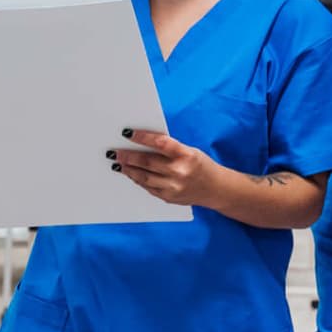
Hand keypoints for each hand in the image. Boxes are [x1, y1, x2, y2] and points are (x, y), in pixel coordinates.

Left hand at [112, 129, 232, 207]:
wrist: (216, 189)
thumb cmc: (201, 165)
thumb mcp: (190, 151)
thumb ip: (169, 149)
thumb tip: (143, 144)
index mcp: (186, 155)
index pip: (160, 143)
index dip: (142, 137)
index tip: (128, 133)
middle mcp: (179, 172)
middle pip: (148, 162)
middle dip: (128, 156)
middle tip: (115, 152)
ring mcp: (173, 187)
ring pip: (144, 177)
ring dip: (129, 169)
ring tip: (119, 164)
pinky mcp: (169, 198)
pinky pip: (148, 188)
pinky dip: (138, 180)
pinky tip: (131, 174)